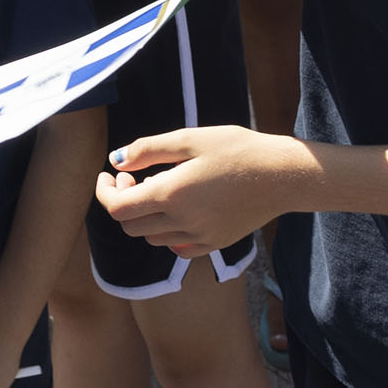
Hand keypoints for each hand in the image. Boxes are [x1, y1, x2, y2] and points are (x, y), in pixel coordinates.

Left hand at [97, 124, 309, 254]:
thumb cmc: (237, 149)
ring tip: (162, 188)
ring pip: (151, 238)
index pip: (117, 208)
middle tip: (136, 177)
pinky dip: (167, 233)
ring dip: (145, 216)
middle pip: (130, 226)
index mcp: (172, 194)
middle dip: (123, 201)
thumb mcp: (190, 139)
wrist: (282, 174)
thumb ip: (148, 150)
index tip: (110, 174)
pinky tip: (180, 210)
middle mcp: (182, 222)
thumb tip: (115, 161)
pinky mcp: (215, 244)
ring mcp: (200, 238)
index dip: (105, 192)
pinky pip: (177, 248)